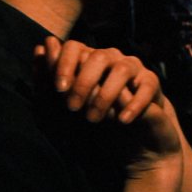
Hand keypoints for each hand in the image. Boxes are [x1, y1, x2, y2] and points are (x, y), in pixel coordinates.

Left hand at [35, 37, 179, 163]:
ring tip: (94, 119)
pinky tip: (122, 121)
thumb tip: (38, 49)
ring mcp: (135, 69)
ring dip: (105, 95)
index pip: (75, 47)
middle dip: (83, 82)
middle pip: (98, 56)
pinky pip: (146, 87)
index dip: (65, 63)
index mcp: (88, 60)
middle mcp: (112, 59)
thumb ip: (52, 81)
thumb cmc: (99, 121)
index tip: (59, 88)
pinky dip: (133, 104)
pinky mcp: (153, 84)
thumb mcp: (70, 107)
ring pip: (122, 69)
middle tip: (72, 108)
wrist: (137, 144)